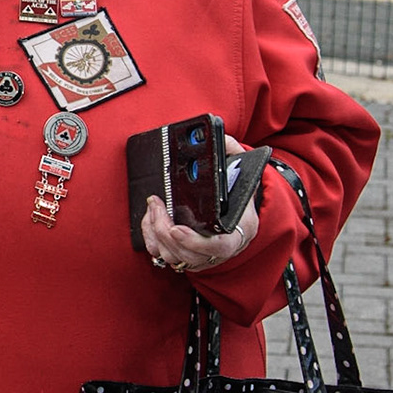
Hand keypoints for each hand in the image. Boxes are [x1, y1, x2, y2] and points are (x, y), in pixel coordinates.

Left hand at [141, 134, 260, 273]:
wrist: (237, 213)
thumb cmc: (237, 193)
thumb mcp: (242, 171)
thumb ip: (232, 153)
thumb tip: (220, 136)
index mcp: (238, 231)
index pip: (219, 246)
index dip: (195, 242)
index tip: (176, 229)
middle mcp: (219, 250)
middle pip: (187, 253)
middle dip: (164, 229)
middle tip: (156, 204)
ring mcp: (201, 256)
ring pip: (172, 256)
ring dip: (156, 231)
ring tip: (153, 206)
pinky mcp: (185, 256)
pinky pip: (162, 254)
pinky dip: (151, 238)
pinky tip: (150, 219)